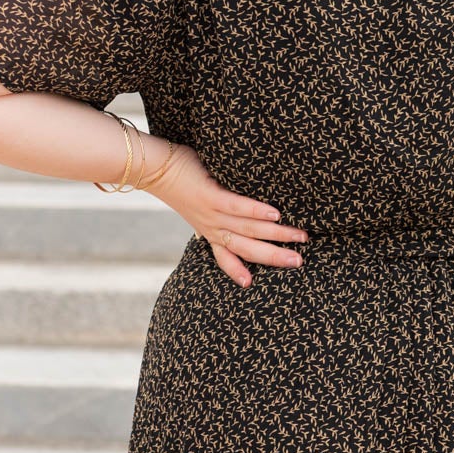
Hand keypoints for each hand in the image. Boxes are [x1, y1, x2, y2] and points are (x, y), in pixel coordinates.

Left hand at [140, 139, 306, 285]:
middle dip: (274, 257)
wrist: (153, 167)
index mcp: (208, 231)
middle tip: (299, 262)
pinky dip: (256, 212)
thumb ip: (216, 209)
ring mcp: (211, 213)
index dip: (238, 272)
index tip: (252, 285)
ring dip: (276, 235)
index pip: (225, 257)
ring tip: (300, 237)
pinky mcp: (210, 195)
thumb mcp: (197, 203)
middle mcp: (211, 227)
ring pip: (247, 230)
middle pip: (246, 249)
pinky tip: (275, 214)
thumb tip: (238, 209)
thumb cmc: (178, 179)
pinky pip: (236, 207)